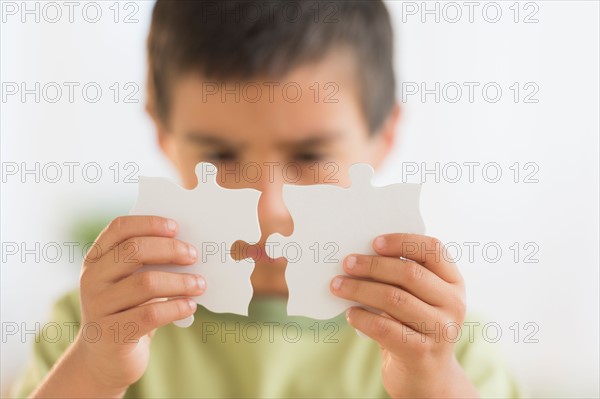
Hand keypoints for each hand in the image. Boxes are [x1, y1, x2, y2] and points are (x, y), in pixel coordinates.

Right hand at [74, 216, 204, 393]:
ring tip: (199, 284)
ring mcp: (98, 307)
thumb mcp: (131, 283)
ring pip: (146, 283)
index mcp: (96, 259)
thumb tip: (188, 248)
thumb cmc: (127, 310)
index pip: (119, 228)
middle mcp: (92, 279)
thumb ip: (148, 263)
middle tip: (194, 256)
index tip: (176, 227)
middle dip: (170, 250)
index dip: (149, 223)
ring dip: (180, 281)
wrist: (104, 359)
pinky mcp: (111, 334)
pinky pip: (150, 314)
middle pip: (134, 251)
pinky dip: (176, 307)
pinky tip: (190, 305)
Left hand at [330, 233, 478, 397]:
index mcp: (453, 282)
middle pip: (409, 273)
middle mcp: (453, 304)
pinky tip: (350, 313)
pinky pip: (384, 328)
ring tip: (338, 286)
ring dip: (360, 289)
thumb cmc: (413, 327)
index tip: (374, 242)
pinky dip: (362, 317)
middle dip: (372, 265)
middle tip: (347, 263)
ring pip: (394, 299)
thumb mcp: (418, 299)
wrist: (426, 376)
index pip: (433, 250)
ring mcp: (440, 330)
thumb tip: (359, 255)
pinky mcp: (421, 352)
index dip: (402, 241)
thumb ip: (402, 278)